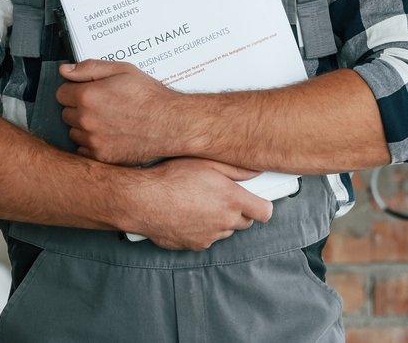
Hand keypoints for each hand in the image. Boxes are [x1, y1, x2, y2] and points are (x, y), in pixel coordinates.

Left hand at [57, 59, 182, 165]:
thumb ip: (89, 68)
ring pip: (74, 132)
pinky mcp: (101, 156)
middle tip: (102, 105)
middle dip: (79, 108)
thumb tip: (65, 70)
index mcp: (88, 96)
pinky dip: (92, 143)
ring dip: (84, 126)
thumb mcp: (123, 70)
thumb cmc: (150, 97)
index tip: (88, 91)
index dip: (75, 90)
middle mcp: (86, 120)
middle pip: (66, 113)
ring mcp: (93, 140)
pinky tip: (110, 135)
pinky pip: (84, 150)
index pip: (61, 93)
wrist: (171, 123)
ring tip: (108, 120)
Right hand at [113, 157, 273, 250]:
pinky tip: (188, 215)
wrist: (142, 201)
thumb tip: (258, 171)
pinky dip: (202, 230)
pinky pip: (206, 239)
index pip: (264, 212)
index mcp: (232, 200)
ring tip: (200, 204)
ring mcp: (209, 237)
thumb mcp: (207, 163)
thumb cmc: (173, 177)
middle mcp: (224, 222)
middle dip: (239, 211)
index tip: (257, 200)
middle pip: (245, 223)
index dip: (262, 206)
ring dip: (220, 221)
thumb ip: (237, 169)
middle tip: (223, 197)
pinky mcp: (194, 246)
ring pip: (224, 231)